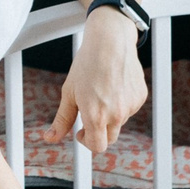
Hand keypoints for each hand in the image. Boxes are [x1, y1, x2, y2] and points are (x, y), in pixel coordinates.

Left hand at [46, 10, 146, 154]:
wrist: (110, 41)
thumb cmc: (87, 64)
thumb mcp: (69, 92)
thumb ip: (62, 119)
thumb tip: (50, 138)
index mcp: (96, 116)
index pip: (97, 146)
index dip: (87, 142)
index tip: (81, 132)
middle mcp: (116, 115)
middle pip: (109, 139)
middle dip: (98, 131)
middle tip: (89, 114)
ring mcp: (130, 106)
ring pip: (119, 122)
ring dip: (110, 115)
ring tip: (101, 91)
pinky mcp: (140, 97)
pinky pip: (129, 108)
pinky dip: (121, 103)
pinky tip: (113, 86)